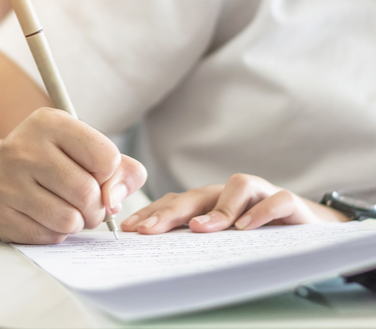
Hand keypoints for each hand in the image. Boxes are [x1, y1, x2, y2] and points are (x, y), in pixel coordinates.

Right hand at [0, 107, 146, 243]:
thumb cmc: (49, 163)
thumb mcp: (84, 150)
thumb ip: (121, 170)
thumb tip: (113, 201)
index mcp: (48, 122)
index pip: (105, 157)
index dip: (109, 175)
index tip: (95, 175)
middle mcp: (23, 147)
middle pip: (88, 193)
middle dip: (96, 207)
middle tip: (85, 204)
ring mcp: (5, 181)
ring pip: (69, 220)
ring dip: (76, 223)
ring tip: (65, 210)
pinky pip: (47, 236)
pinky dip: (53, 233)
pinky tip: (41, 217)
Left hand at [120, 173, 349, 234]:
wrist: (309, 229)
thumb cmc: (258, 234)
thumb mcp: (224, 238)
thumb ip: (196, 240)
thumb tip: (159, 252)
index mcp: (210, 201)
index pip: (176, 202)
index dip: (153, 213)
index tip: (130, 229)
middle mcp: (230, 193)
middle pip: (196, 194)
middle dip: (170, 212)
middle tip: (150, 230)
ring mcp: (260, 194)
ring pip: (236, 187)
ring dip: (217, 209)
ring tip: (199, 229)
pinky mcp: (289, 202)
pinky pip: (275, 200)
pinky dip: (260, 212)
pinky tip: (245, 227)